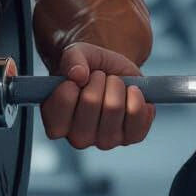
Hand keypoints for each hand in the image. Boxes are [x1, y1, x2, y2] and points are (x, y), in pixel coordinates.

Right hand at [39, 42, 156, 149]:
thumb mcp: (77, 54)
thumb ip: (72, 60)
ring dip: (117, 85)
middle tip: (99, 78)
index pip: (59, 109)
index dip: (70, 87)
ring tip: (114, 83)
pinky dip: (138, 97)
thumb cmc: (90, 67)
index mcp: (56, 123)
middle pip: (91, 102)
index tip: (77, 78)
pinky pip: (138, 119)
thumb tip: (78, 75)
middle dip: (98, 79)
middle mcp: (78, 138)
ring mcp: (105, 141)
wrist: (116, 71)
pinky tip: (132, 91)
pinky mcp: (131, 137)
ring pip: (114, 108)